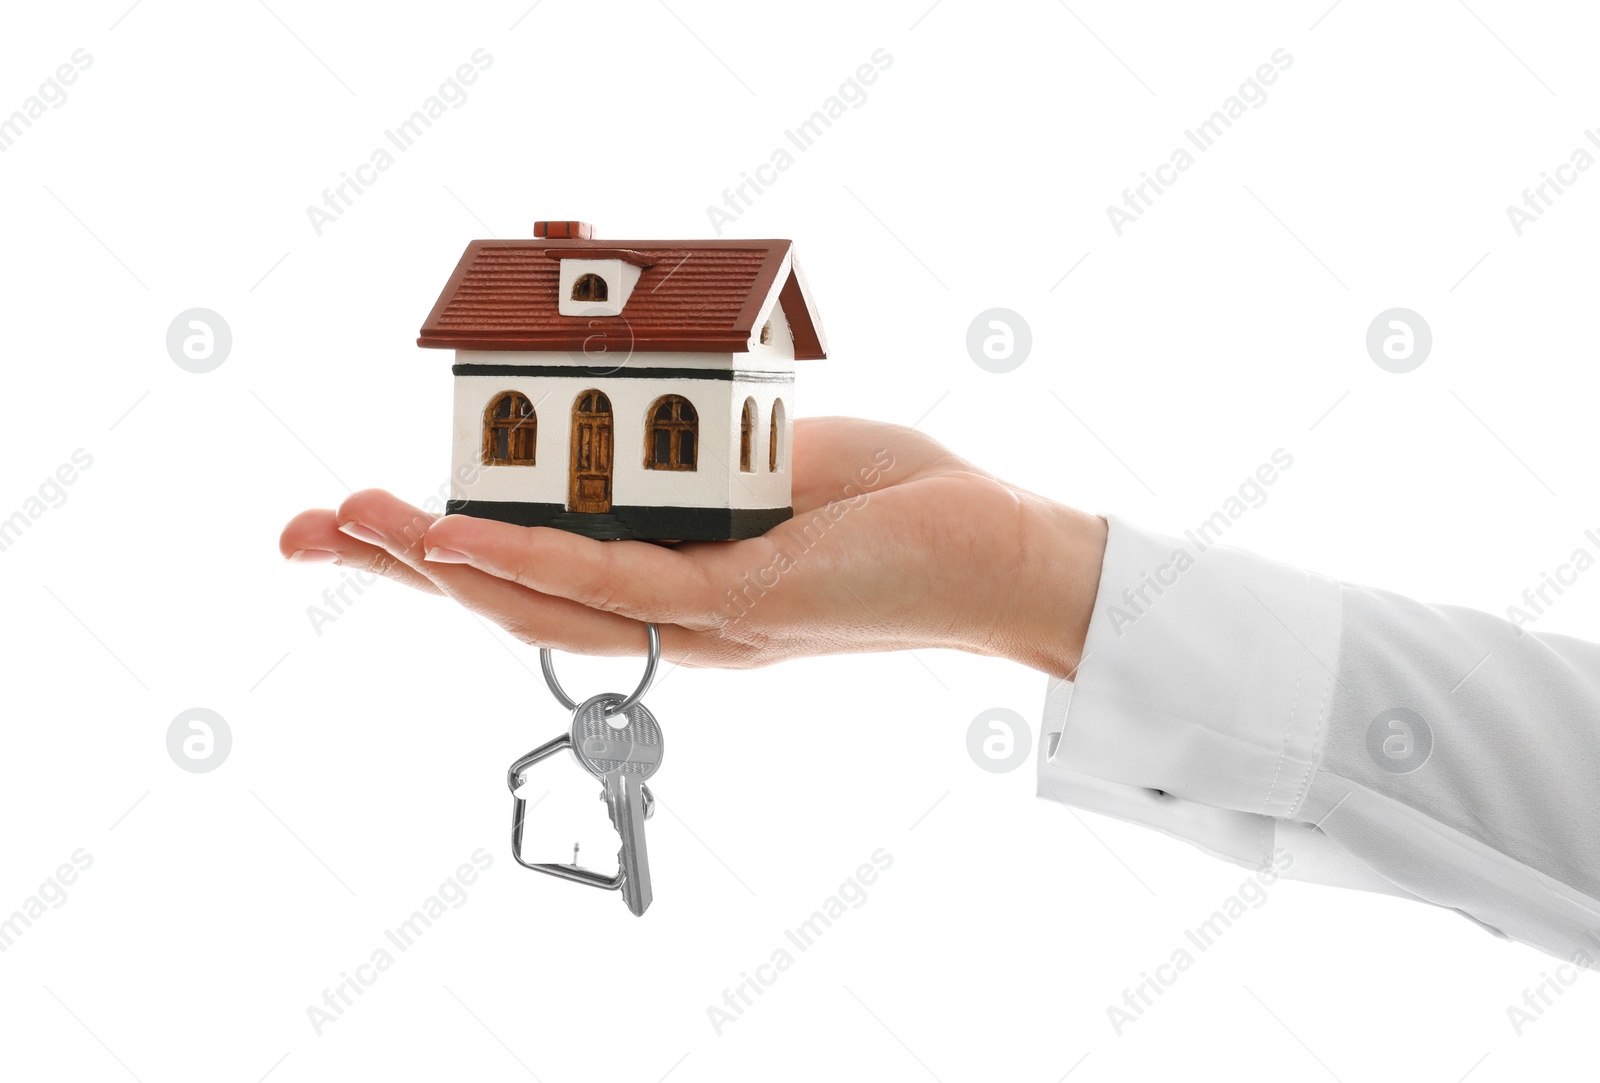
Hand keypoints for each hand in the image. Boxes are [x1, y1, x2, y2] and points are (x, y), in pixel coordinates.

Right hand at [279, 417, 1106, 674]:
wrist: (1006, 551)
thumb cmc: (899, 504)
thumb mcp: (771, 457)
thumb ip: (690, 456)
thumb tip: (630, 419)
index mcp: (676, 582)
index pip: (536, 571)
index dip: (443, 552)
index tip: (362, 517)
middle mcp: (675, 618)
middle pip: (512, 601)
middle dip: (403, 569)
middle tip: (303, 531)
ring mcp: (704, 620)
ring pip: (546, 603)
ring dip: (444, 565)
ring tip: (353, 526)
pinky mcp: (745, 602)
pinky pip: (623, 583)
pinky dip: (537, 562)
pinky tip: (467, 541)